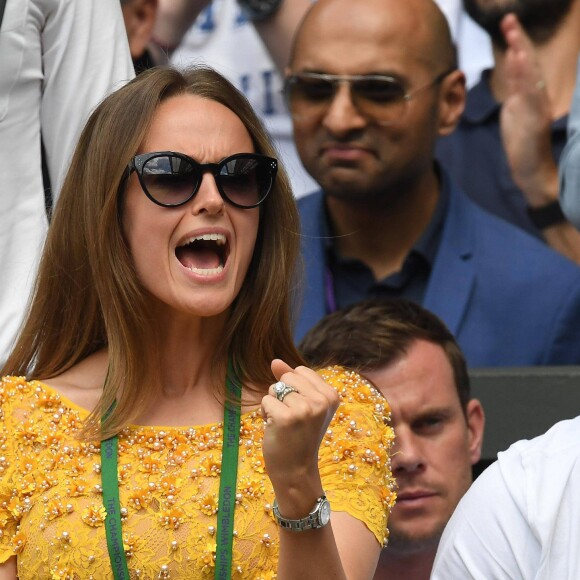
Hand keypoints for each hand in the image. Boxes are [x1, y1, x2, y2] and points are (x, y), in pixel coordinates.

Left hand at [261, 360, 339, 513]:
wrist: (296, 471)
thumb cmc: (298, 435)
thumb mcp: (302, 404)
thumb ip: (290, 380)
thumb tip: (275, 361)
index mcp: (331, 395)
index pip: (300, 371)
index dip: (294, 389)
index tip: (301, 410)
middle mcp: (321, 400)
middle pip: (287, 378)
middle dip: (282, 395)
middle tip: (291, 419)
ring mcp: (305, 409)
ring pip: (275, 389)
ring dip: (273, 405)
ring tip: (284, 424)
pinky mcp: (286, 418)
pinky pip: (266, 401)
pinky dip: (265, 414)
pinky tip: (275, 429)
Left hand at [499, 13, 558, 205]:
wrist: (532, 170)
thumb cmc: (523, 144)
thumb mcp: (515, 115)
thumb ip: (515, 97)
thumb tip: (512, 83)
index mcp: (530, 95)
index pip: (522, 65)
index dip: (516, 44)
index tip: (507, 23)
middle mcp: (536, 96)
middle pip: (527, 63)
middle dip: (518, 40)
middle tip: (508, 18)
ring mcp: (536, 106)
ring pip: (529, 74)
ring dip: (520, 52)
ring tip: (512, 32)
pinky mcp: (533, 118)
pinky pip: (528, 93)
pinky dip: (523, 76)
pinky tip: (518, 61)